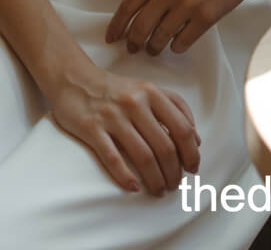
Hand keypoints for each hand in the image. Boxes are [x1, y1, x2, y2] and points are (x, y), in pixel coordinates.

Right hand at [48, 69, 200, 196]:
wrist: (74, 79)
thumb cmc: (116, 89)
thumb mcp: (147, 89)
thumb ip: (174, 107)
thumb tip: (196, 139)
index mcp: (151, 93)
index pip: (181, 128)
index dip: (191, 152)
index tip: (192, 168)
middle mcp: (134, 103)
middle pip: (164, 146)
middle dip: (174, 172)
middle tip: (174, 184)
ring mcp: (113, 117)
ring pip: (143, 156)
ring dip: (155, 179)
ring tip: (159, 190)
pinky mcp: (92, 129)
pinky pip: (112, 158)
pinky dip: (125, 177)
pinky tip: (134, 187)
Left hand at [105, 0, 262, 56]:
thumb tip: (145, 7)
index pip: (128, 6)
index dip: (117, 26)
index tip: (112, 37)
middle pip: (139, 27)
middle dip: (133, 43)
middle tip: (133, 49)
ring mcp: (187, 5)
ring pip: (159, 38)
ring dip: (154, 48)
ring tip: (155, 49)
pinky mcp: (206, 17)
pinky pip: (182, 42)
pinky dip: (177, 47)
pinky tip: (177, 44)